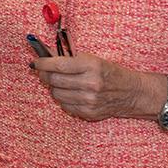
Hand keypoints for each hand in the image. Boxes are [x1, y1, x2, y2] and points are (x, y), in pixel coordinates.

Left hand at [30, 52, 154, 121]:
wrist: (132, 93)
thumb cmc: (109, 72)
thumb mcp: (92, 59)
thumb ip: (68, 58)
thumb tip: (44, 54)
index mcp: (91, 66)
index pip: (58, 65)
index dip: (42, 63)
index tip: (35, 62)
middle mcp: (91, 84)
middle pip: (54, 80)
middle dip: (44, 74)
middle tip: (43, 71)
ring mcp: (90, 100)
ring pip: (56, 94)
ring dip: (53, 87)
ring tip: (60, 82)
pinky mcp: (89, 113)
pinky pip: (65, 106)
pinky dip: (63, 99)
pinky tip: (70, 93)